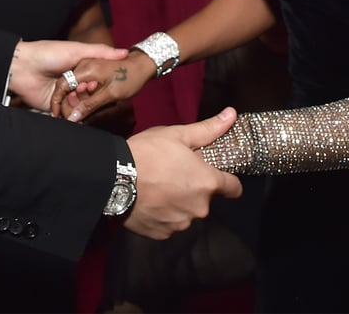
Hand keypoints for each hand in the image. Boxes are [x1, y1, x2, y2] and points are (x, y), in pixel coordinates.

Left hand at [7, 39, 127, 111]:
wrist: (23, 67)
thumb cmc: (49, 54)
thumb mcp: (77, 50)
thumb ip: (100, 52)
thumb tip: (125, 52)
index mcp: (79, 68)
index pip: (97, 80)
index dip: (99, 84)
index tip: (98, 84)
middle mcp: (73, 82)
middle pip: (89, 95)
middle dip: (90, 97)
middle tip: (85, 92)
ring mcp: (64, 95)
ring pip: (80, 106)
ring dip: (81, 106)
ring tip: (76, 100)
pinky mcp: (55, 107)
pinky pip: (67, 114)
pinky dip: (71, 116)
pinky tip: (73, 114)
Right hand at [50, 49, 155, 121]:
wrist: (144, 65)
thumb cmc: (129, 78)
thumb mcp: (110, 95)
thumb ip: (89, 105)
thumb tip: (73, 118)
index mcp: (85, 69)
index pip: (62, 86)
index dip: (58, 103)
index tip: (61, 118)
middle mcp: (83, 65)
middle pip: (67, 87)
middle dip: (69, 104)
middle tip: (76, 119)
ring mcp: (88, 66)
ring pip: (75, 86)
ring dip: (77, 100)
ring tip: (84, 114)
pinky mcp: (93, 69)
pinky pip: (82, 83)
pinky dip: (83, 95)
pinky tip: (90, 104)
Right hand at [124, 107, 243, 238]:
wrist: (113, 178)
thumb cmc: (149, 152)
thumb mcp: (178, 134)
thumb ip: (208, 129)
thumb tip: (232, 114)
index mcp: (208, 183)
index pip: (234, 188)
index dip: (228, 180)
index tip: (215, 173)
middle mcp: (200, 208)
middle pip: (206, 199)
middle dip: (195, 188)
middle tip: (175, 173)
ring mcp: (181, 224)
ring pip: (187, 212)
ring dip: (179, 202)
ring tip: (159, 187)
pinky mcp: (162, 234)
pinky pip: (169, 224)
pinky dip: (163, 214)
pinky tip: (150, 201)